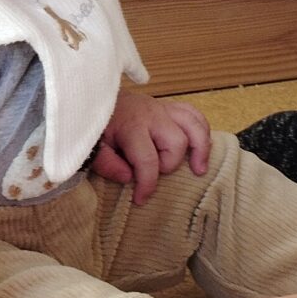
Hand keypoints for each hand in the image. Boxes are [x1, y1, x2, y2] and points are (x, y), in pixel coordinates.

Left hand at [93, 91, 210, 204]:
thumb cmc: (96, 126)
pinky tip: (202, 146)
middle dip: (169, 164)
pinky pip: (194, 114)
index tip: (140, 199)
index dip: (147, 184)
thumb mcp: (94, 147)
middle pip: (177, 142)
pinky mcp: (167, 106)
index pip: (148, 160)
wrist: (94, 99)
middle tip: (155, 172)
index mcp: (132, 126)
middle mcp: (152, 115)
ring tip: (199, 169)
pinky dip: (202, 129)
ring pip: (194, 125)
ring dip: (201, 147)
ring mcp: (162, 108)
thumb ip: (107, 164)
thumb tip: (128, 178)